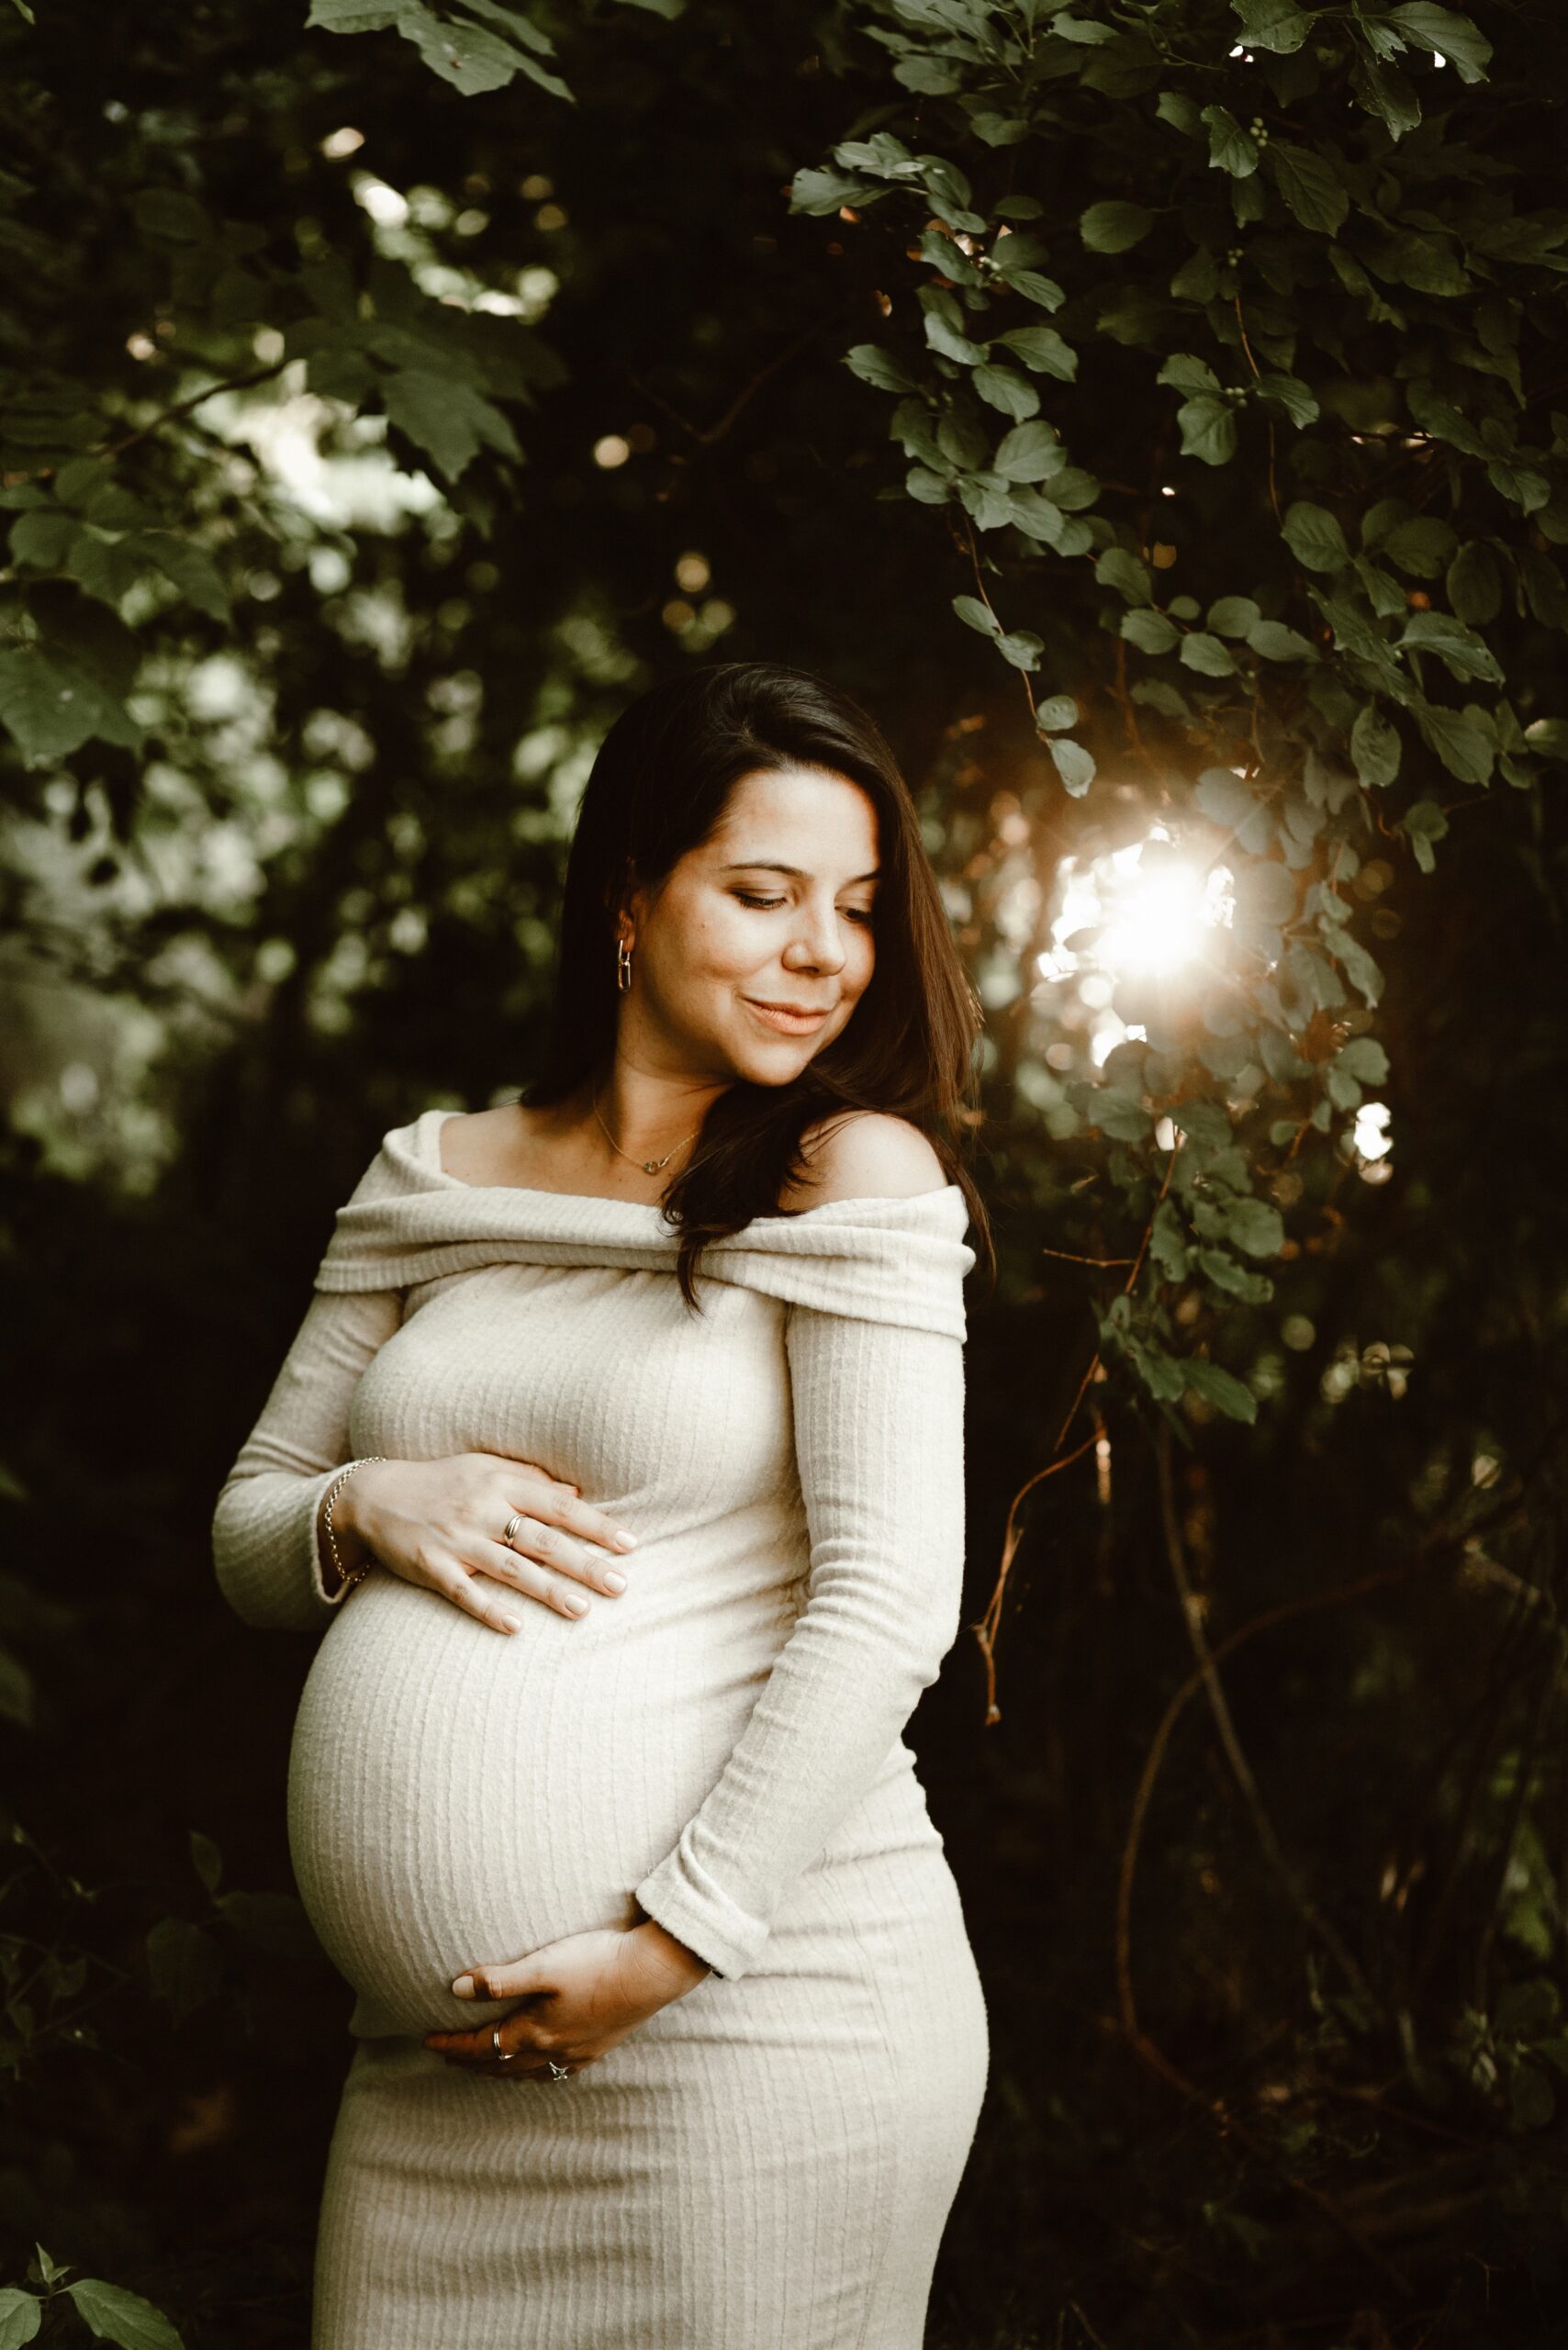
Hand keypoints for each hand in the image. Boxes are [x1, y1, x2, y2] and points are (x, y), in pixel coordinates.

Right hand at [325, 1452, 639, 1632]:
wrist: (373, 1495)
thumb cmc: (440, 1481)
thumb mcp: (485, 1468)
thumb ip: (530, 1480)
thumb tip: (578, 1495)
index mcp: (501, 1483)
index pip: (560, 1507)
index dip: (597, 1525)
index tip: (630, 1545)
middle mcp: (482, 1509)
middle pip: (543, 1539)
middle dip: (584, 1563)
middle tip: (621, 1585)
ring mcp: (456, 1540)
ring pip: (511, 1568)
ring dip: (548, 1590)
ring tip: (583, 1610)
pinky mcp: (430, 1566)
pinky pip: (464, 1592)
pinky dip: (489, 1609)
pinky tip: (516, 1627)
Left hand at [422, 1922, 711, 2079]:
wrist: (653, 1973)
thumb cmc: (598, 1963)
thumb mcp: (545, 1965)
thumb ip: (501, 1979)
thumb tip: (456, 1988)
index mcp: (535, 2032)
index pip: (481, 2044)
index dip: (452, 2044)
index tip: (427, 2041)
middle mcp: (553, 2050)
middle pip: (501, 2063)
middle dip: (470, 2061)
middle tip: (447, 2057)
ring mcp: (578, 2053)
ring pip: (528, 2073)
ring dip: (500, 2071)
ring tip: (486, 2066)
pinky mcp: (599, 2048)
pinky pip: (557, 2071)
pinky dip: (536, 2072)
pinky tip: (542, 2066)